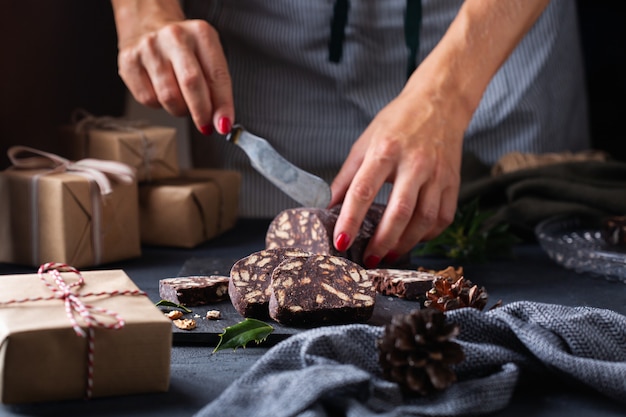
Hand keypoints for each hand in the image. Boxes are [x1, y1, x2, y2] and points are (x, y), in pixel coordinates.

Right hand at [113, 1, 233, 134]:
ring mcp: (149, 48)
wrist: (148, 25)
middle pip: (191, 84)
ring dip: (180, 110)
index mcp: (201, 33)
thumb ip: (217, 88)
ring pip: (169, 98)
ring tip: (182, 100)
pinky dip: (159, 105)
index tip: (224, 125)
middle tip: (205, 124)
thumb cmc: (184, 48)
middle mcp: (174, 36)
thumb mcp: (208, 58)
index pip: (217, 75)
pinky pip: (148, 99)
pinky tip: (160, 91)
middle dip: (201, 112)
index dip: (222, 105)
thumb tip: (221, 121)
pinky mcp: (128, 61)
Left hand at [329, 85, 464, 267]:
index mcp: (386, 150)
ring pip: (424, 219)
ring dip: (404, 243)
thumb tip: (327, 206)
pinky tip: (411, 239)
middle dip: (381, 241)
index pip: (363, 191)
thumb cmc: (398, 122)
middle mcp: (415, 163)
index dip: (350, 220)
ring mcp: (438, 174)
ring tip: (387, 254)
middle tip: (368, 259)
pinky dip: (426, 235)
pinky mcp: (454, 182)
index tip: (340, 242)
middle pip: (399, 211)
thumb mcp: (365, 142)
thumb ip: (346, 176)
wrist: (440, 103)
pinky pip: (442, 218)